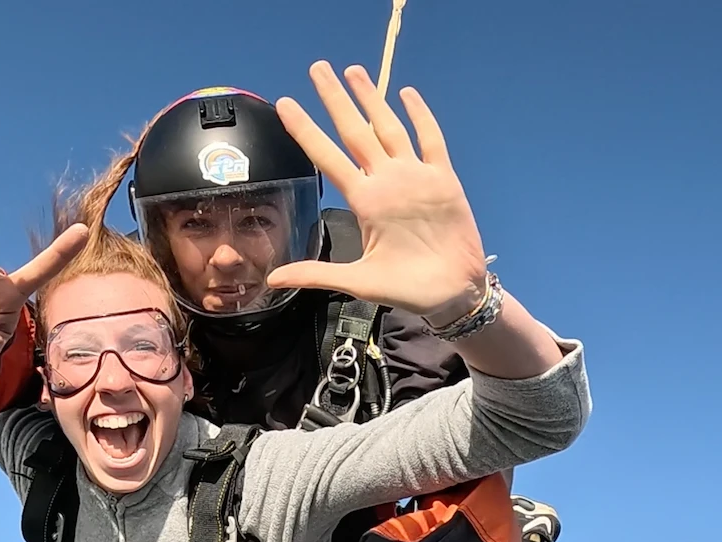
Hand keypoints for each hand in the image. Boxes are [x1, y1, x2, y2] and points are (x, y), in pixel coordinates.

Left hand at [267, 62, 491, 325]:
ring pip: (388, 128)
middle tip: (317, 68)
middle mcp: (385, 182)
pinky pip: (430, 141)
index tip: (285, 104)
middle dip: (336, 100)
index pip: (328, 157)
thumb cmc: (405, 288)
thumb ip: (316, 274)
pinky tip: (407, 94)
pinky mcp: (443, 180)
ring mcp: (414, 177)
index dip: (307, 131)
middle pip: (355, 131)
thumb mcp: (357, 281)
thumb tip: (271, 279)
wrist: (450, 293)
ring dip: (372, 99)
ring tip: (353, 70)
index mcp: (364, 201)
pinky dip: (420, 117)